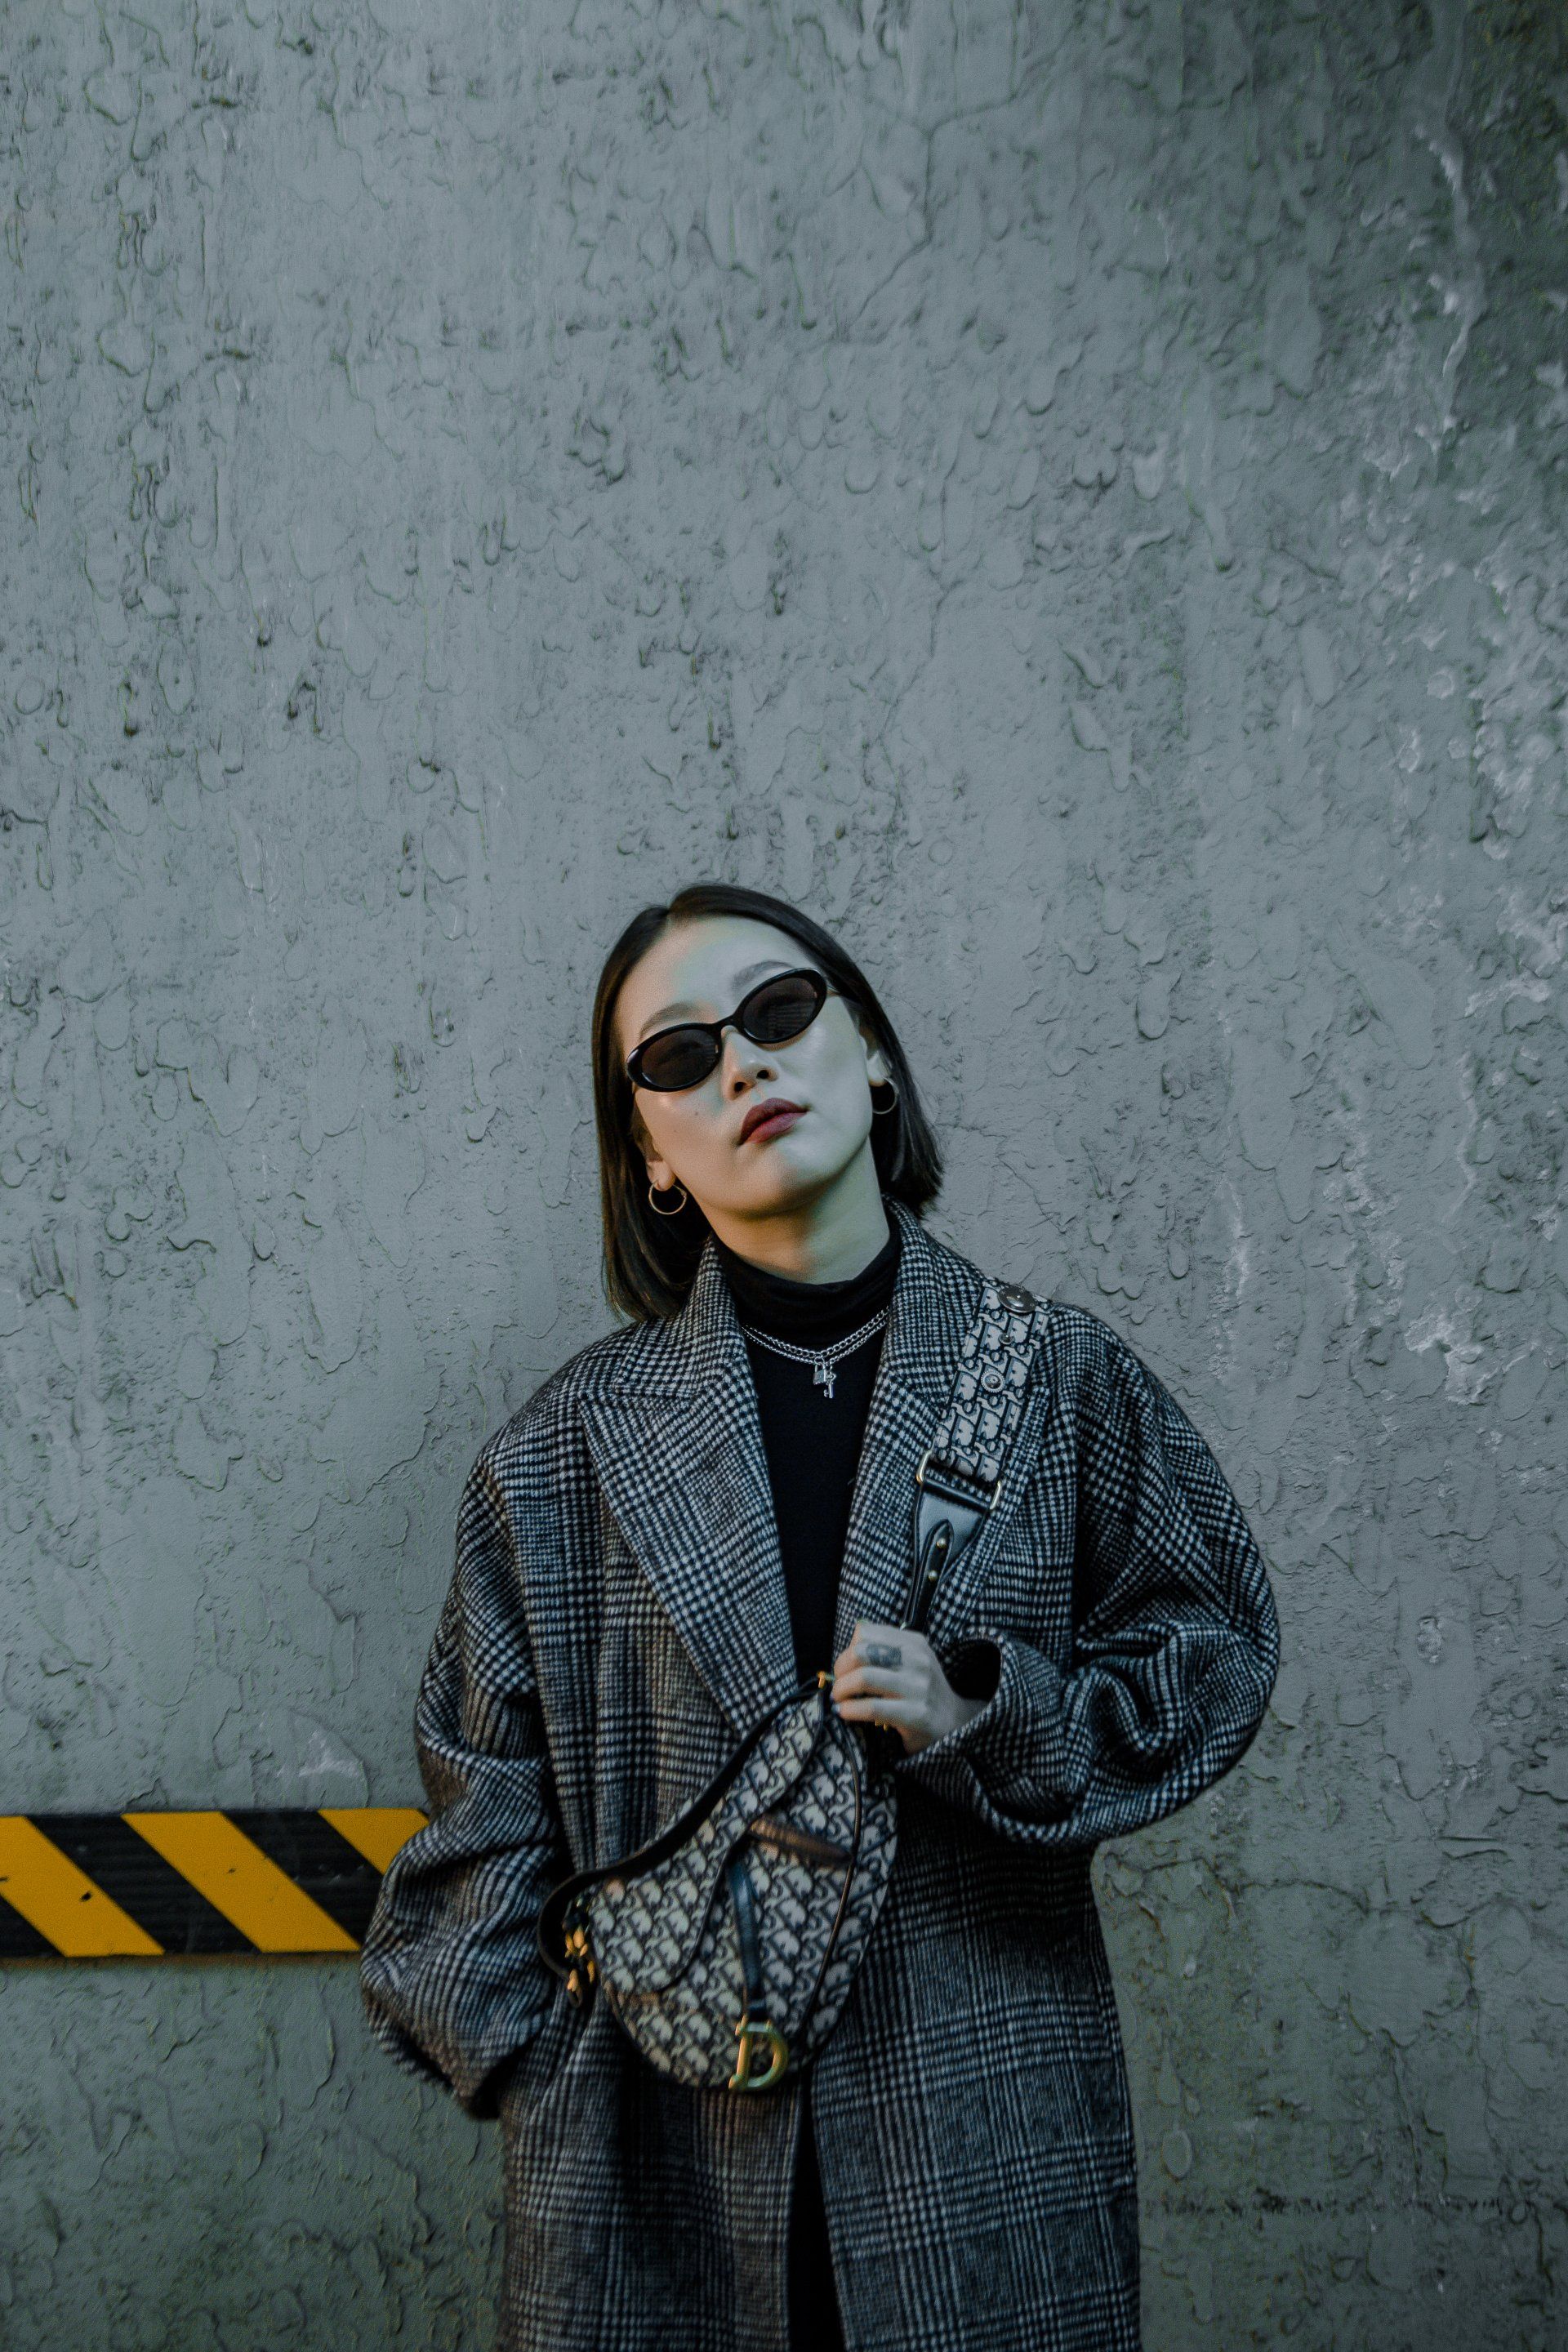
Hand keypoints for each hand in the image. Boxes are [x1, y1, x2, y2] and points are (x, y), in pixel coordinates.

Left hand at [831, 1620, 986, 1755]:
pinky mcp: (916, 1715)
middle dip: (841, 1668)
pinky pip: (872, 1707)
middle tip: (838, 1684)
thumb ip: (885, 1650)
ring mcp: (919, 1687)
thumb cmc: (921, 1691)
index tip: (845, 1667)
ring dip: (842, 1689)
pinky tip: (845, 1712)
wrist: (954, 1724)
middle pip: (862, 1652)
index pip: (866, 1633)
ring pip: (864, 1678)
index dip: (848, 1650)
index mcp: (914, 1643)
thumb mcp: (911, 1662)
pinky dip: (850, 1709)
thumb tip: (849, 1647)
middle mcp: (918, 1660)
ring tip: (839, 1699)